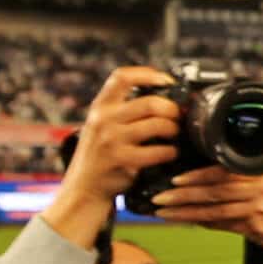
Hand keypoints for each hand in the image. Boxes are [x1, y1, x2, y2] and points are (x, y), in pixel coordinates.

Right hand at [49, 67, 177, 244]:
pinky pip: (159, 151)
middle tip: (178, 117)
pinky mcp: (122, 161)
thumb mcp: (103, 126)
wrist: (83, 189)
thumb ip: (123, 110)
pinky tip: (170, 154)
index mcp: (101, 106)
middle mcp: (104, 119)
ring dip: (174, 130)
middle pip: (150, 102)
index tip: (167, 81)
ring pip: (158, 124)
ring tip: (175, 135)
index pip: (122, 77)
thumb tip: (164, 97)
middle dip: (172, 109)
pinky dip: (170, 152)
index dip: (149, 74)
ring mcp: (111, 140)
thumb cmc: (102, 156)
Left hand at [151, 165, 262, 263]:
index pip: (224, 170)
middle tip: (160, 197)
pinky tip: (185, 220)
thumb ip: (242, 167)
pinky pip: (222, 224)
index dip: (197, 175)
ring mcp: (260, 207)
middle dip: (184, 195)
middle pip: (216, 191)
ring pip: (215, 209)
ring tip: (164, 211)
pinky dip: (202, 222)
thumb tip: (203, 164)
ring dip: (186, 211)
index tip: (175, 179)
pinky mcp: (255, 226)